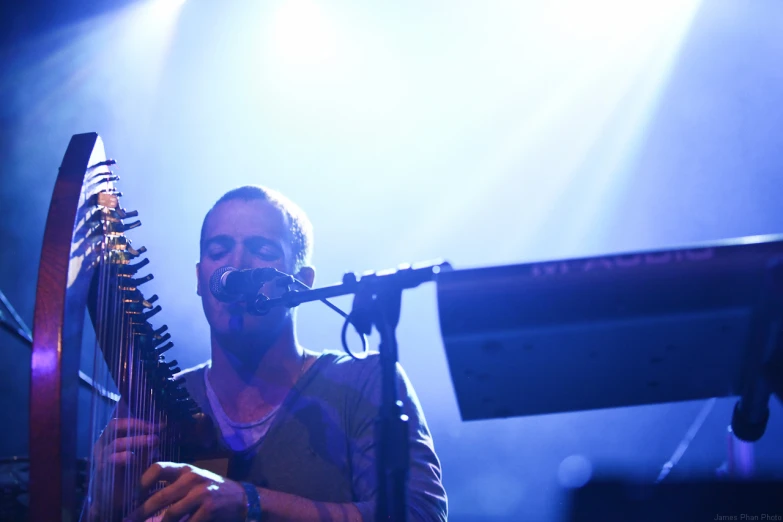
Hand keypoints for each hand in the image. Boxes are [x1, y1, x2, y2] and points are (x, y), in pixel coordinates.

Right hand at [90, 417, 159, 516]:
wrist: (113, 500)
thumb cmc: (128, 473)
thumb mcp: (140, 454)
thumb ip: (147, 441)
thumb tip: (162, 424)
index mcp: (111, 437)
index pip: (122, 421)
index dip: (140, 420)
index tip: (159, 425)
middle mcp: (103, 444)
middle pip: (115, 425)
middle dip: (137, 425)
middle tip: (155, 430)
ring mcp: (100, 457)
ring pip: (116, 442)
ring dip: (137, 440)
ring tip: (154, 440)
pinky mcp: (101, 470)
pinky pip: (111, 459)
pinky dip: (124, 457)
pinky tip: (135, 457)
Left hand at [126, 462, 247, 521]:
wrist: (242, 499)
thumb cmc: (212, 490)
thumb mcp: (194, 481)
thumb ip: (173, 485)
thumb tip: (143, 498)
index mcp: (185, 469)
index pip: (158, 468)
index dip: (142, 482)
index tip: (132, 497)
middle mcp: (192, 478)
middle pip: (159, 497)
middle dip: (140, 513)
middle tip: (128, 520)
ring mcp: (201, 493)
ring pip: (170, 514)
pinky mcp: (209, 509)